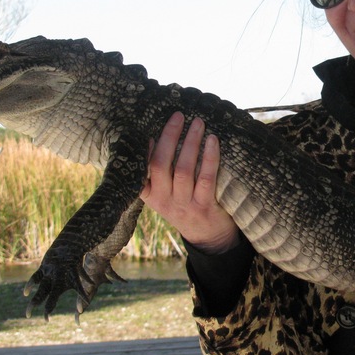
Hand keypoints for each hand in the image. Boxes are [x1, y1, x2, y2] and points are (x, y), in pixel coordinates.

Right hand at [140, 111, 239, 253]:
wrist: (208, 238)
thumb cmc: (186, 206)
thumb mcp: (165, 193)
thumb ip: (158, 172)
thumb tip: (156, 135)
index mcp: (150, 195)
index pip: (141, 168)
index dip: (144, 148)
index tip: (148, 127)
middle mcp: (163, 200)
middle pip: (160, 164)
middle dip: (169, 136)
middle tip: (179, 115)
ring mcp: (183, 205)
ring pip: (183, 169)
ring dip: (191, 142)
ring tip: (198, 123)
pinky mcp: (203, 207)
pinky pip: (205, 178)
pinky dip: (209, 157)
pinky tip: (213, 141)